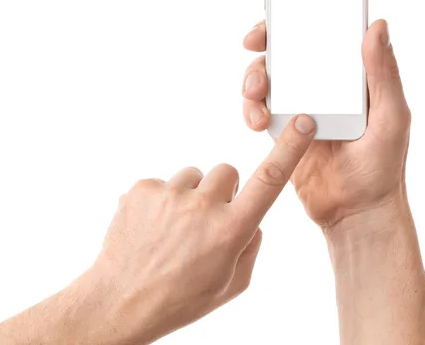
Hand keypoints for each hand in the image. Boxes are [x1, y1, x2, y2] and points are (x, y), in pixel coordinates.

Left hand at [71, 115, 315, 344]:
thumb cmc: (181, 298)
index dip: (290, 149)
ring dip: (189, 196)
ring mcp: (169, 195)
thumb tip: (252, 218)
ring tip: (172, 228)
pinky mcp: (142, 189)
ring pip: (193, 176)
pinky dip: (161, 201)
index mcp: (230, 231)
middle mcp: (202, 207)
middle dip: (222, 190)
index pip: (268, 181)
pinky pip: (163, 183)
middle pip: (227, 171)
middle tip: (205, 220)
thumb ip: (250, 245)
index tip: (302, 123)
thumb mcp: (231, 283)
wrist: (121, 301)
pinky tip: (151, 227)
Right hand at [241, 19, 410, 228]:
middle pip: (284, 54)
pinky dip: (251, 110)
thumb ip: (384, 74)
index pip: (320, 37)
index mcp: (348, 77)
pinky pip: (259, 111)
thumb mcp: (391, 117)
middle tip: (251, 45)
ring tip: (257, 100)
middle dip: (264, 46)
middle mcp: (322, 87)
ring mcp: (299, 108)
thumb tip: (378, 26)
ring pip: (265, 81)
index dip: (294, 21)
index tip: (276, 20)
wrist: (355, 212)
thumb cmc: (382, 166)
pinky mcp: (281, 130)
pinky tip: (257, 122)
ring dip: (253, 82)